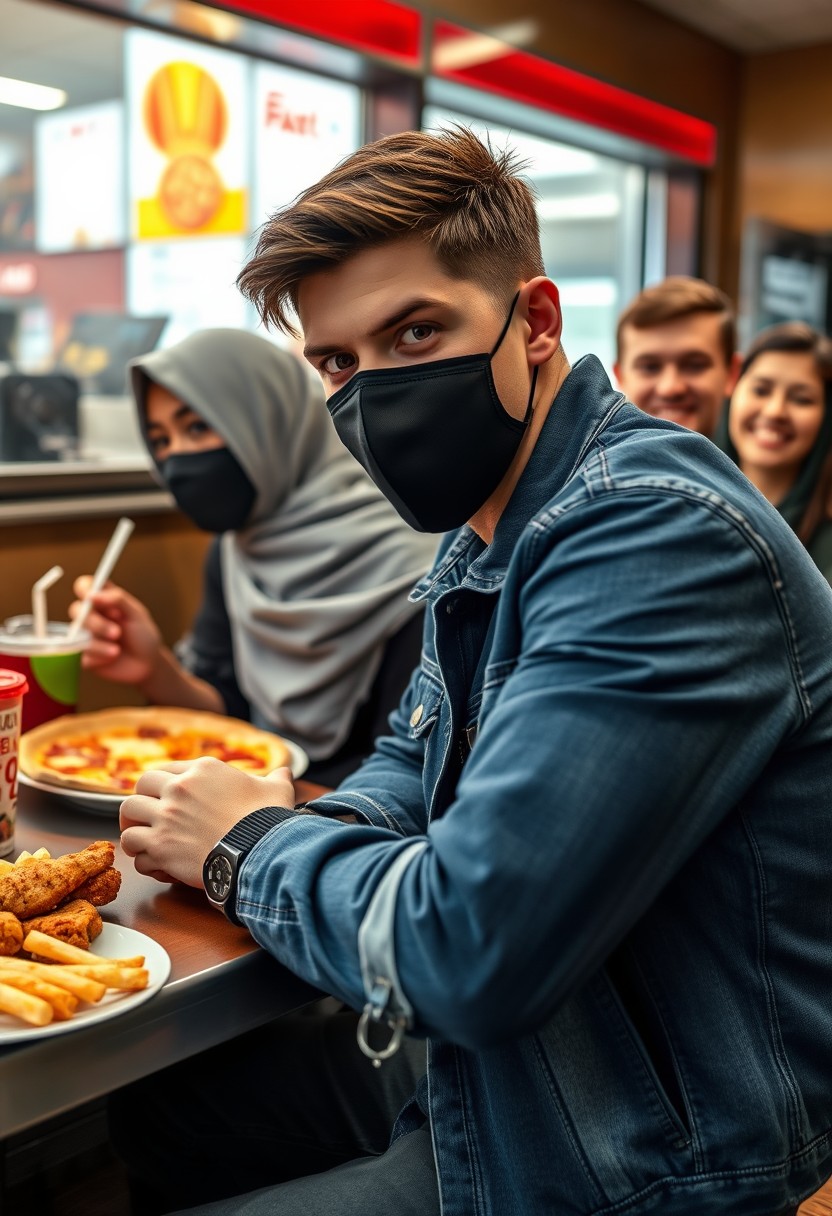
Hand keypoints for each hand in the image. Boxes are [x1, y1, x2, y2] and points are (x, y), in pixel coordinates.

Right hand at [70, 576, 162, 685]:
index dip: (83, 589)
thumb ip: (117, 600)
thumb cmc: (143, 635)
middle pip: (76, 610)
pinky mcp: (84, 655)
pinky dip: (100, 657)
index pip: (84, 586)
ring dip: (99, 643)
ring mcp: (85, 635)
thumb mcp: (137, 615)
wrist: (148, 664)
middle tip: (117, 633)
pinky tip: (112, 658)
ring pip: (77, 634)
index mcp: (103, 600)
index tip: (91, 597)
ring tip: (118, 650)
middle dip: (96, 623)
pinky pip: (83, 654)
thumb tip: (92, 595)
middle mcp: (91, 615)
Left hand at [119, 759, 296, 887]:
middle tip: (147, 817)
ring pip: (128, 816)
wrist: (260, 849)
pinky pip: (134, 849)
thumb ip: (276, 779)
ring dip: (134, 829)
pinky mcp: (160, 846)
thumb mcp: (276, 790)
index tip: (166, 798)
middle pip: (140, 787)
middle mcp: (178, 789)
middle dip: (141, 802)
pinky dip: (142, 858)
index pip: (166, 769)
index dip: (163, 785)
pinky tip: (155, 864)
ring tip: (143, 840)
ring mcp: (166, 817)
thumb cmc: (267, 819)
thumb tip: (285, 774)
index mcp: (202, 770)